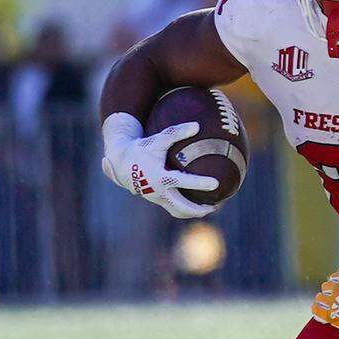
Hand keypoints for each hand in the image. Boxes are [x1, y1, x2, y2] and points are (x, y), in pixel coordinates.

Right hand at [102, 120, 219, 218]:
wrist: (121, 163)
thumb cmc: (142, 149)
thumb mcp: (157, 139)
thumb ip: (176, 132)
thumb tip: (197, 126)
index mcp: (159, 177)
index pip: (182, 182)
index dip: (199, 183)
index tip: (216, 183)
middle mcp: (158, 191)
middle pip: (181, 206)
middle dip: (199, 209)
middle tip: (216, 205)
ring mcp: (157, 198)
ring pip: (178, 211)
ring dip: (194, 213)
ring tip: (211, 208)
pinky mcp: (157, 200)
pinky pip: (174, 209)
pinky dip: (187, 210)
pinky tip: (199, 205)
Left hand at [311, 264, 338, 338]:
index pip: (336, 276)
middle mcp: (337, 287)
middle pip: (327, 286)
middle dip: (332, 290)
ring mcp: (332, 301)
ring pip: (320, 297)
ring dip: (324, 299)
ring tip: (330, 304)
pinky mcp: (331, 316)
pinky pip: (317, 311)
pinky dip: (317, 310)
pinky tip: (321, 312)